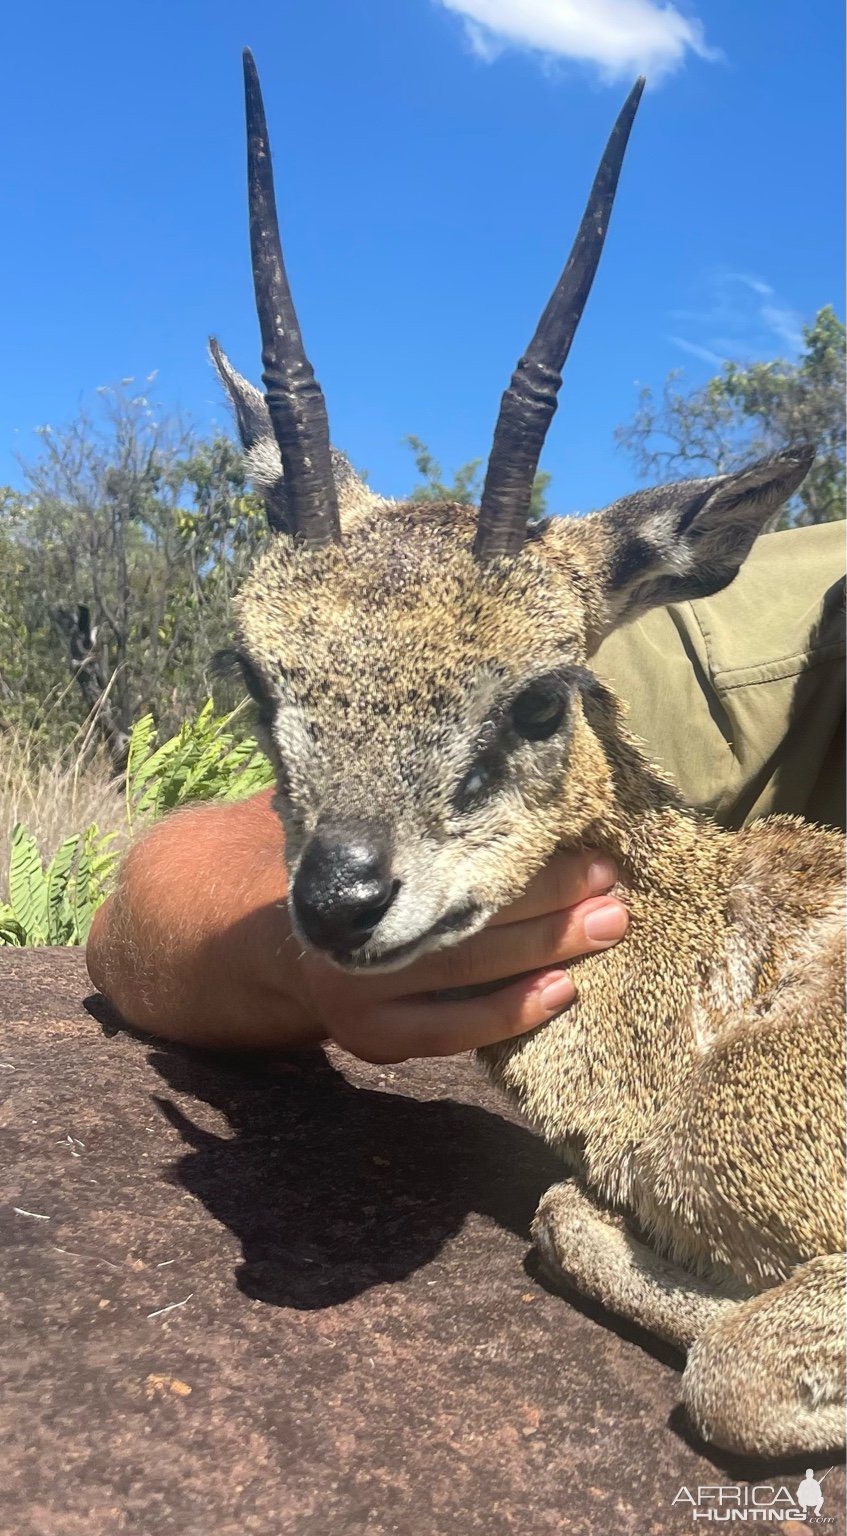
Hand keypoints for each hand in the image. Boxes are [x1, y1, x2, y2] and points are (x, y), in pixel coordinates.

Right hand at [297, 851, 626, 1062]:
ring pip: (466, 967)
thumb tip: (541, 815)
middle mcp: (357, 924)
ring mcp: (361, 987)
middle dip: (546, 897)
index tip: (581, 840)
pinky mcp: (374, 1037)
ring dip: (545, 947)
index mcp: (362, 871)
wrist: (296, 968)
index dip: (520, 853)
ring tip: (606, 927)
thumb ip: (441, 851)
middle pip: (463, 908)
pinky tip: (564, 990)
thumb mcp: (389, 866)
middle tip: (609, 882)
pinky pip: (454, 1030)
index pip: (451, 859)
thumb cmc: (371, 901)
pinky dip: (513, 1011)